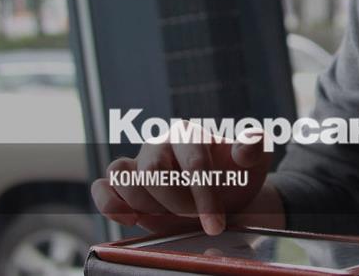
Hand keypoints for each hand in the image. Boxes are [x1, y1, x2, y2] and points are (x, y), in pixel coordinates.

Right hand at [90, 127, 276, 235]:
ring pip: (122, 176)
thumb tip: (251, 141)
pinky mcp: (125, 188)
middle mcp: (159, 145)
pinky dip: (109, 202)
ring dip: (146, 204)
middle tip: (194, 218)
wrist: (224, 197)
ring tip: (170, 215)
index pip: (193, 162)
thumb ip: (253, 148)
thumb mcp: (254, 161)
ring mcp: (139, 165)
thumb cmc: (238, 175)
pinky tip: (129, 218)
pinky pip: (103, 187)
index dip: (204, 196)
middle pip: (152, 171)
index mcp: (189, 134)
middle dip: (175, 202)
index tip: (216, 224)